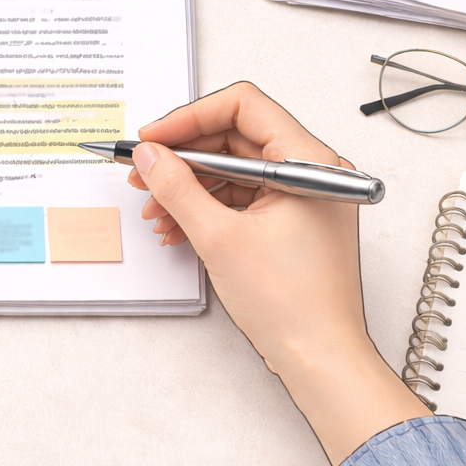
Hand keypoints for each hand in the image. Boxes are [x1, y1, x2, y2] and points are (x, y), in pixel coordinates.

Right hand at [128, 82, 428, 465]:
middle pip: (236, 137)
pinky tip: (176, 226)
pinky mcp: (292, 220)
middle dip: (183, 156)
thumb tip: (151, 156)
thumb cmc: (294, 306)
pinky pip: (242, 197)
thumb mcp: (219, 238)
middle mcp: (312, 171)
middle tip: (144, 170)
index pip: (243, 107)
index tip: (155, 137)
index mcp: (309, 162)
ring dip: (189, 186)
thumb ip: (178, 188)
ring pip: (234, 170)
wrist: (321, 359)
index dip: (191, 117)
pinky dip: (207, 207)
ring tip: (154, 209)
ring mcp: (302, 197)